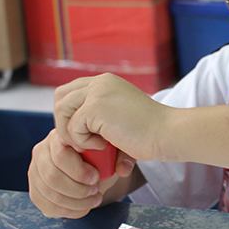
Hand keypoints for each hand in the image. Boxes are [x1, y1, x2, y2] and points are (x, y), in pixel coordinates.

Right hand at [28, 129, 135, 217]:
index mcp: (59, 137)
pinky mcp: (35, 190)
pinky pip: (46, 206)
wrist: (94, 167)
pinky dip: (67, 210)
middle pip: (52, 177)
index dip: (79, 171)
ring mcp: (35, 171)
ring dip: (74, 202)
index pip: (60, 155)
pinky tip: (83, 207)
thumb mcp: (113, 152)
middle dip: (77, 189)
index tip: (96, 178)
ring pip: (49, 194)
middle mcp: (42, 152)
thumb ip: (121, 156)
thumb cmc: (102, 156)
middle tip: (95, 192)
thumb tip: (123, 169)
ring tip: (93, 200)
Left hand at [53, 73, 169, 161]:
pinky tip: (105, 145)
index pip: (71, 91)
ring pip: (61, 111)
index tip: (85, 133)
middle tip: (81, 141)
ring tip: (93, 145)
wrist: (168, 133)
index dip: (71, 114)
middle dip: (64, 121)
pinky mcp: (95, 107)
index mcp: (107, 82)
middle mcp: (101, 82)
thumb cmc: (150, 133)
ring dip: (71, 133)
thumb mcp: (120, 116)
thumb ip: (98, 117)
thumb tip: (68, 132)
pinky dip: (84, 142)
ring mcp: (97, 92)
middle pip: (60, 97)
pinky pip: (72, 128)